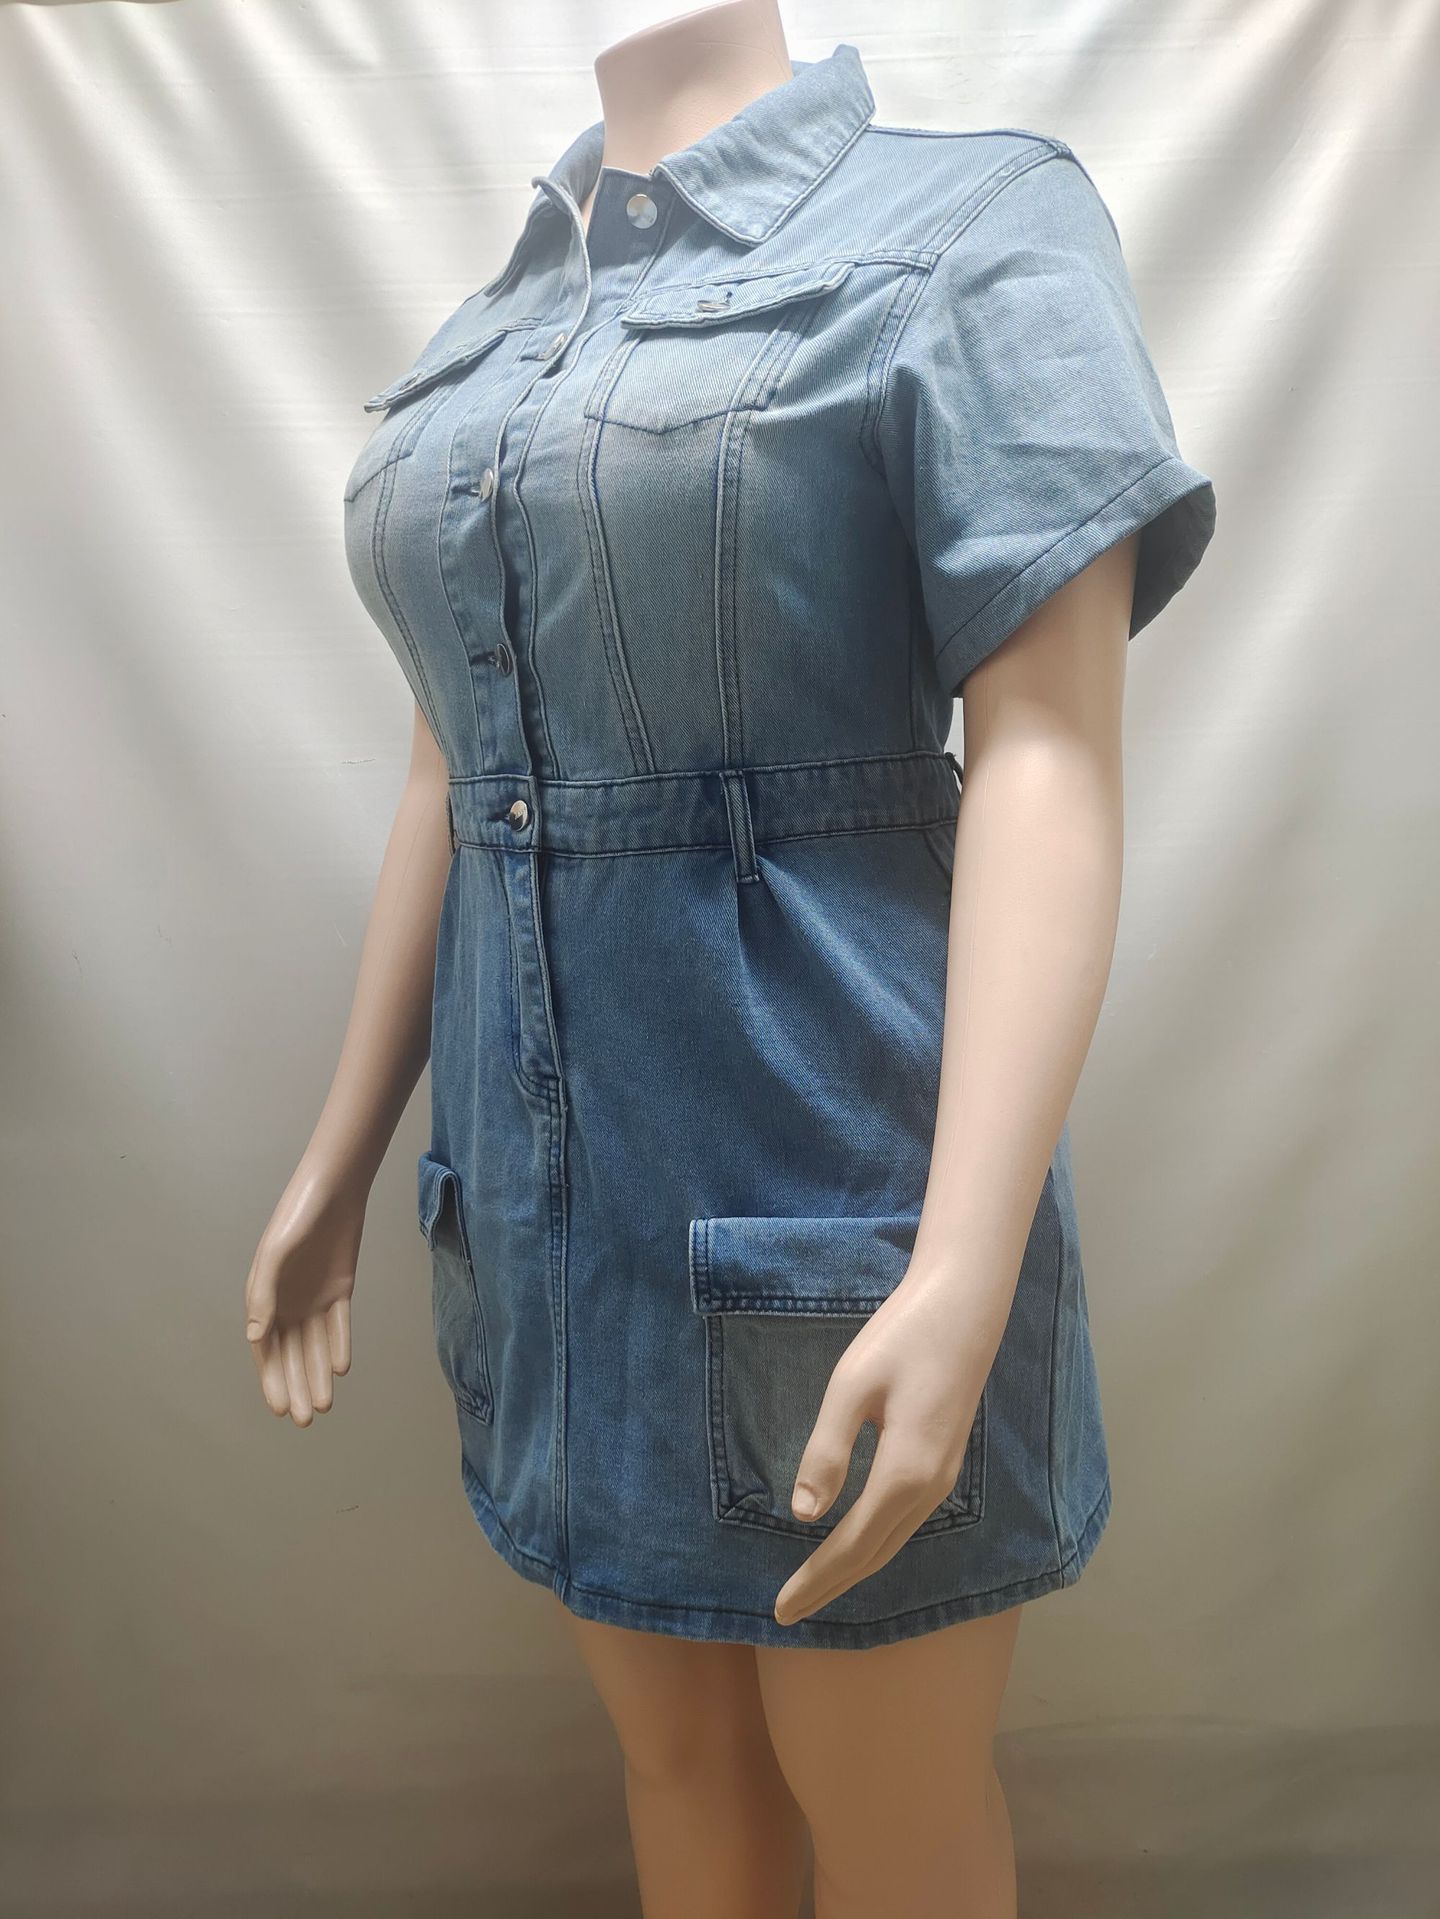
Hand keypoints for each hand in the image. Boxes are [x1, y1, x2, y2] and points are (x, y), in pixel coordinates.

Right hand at [244, 1169, 363, 1426]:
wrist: (334, 1188)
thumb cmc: (296, 1216)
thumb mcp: (275, 1254)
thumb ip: (264, 1295)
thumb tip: (254, 1338)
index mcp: (265, 1298)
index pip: (267, 1351)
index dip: (272, 1380)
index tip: (280, 1409)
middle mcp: (289, 1303)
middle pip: (292, 1355)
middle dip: (297, 1387)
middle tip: (305, 1420)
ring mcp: (315, 1297)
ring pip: (316, 1346)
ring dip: (318, 1375)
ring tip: (323, 1405)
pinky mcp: (341, 1288)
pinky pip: (339, 1324)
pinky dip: (339, 1345)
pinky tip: (339, 1369)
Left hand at [772, 1269, 996, 1626]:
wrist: (966, 1305)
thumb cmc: (902, 1337)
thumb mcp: (851, 1387)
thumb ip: (827, 1451)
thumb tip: (805, 1515)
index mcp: (904, 1473)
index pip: (851, 1545)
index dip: (815, 1579)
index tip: (780, 1610)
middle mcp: (931, 1487)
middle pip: (876, 1553)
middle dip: (831, 1584)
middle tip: (788, 1612)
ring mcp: (944, 1476)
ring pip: (894, 1539)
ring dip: (854, 1567)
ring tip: (815, 1585)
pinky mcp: (945, 1460)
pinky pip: (905, 1519)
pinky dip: (875, 1542)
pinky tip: (855, 1540)